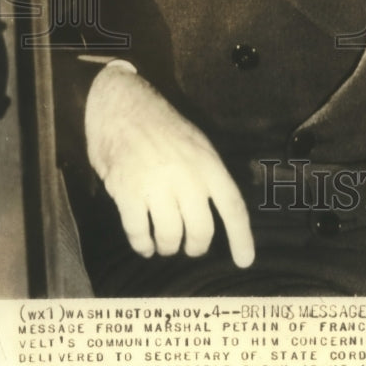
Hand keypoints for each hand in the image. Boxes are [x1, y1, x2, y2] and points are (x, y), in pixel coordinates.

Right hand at [85, 63, 254, 265]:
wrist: (122, 103)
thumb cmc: (161, 125)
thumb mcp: (197, 143)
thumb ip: (207, 174)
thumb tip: (214, 210)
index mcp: (208, 163)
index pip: (232, 207)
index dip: (241, 238)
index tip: (244, 262)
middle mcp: (187, 176)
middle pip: (201, 230)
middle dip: (196, 247)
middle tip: (189, 248)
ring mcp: (157, 184)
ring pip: (170, 236)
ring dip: (168, 247)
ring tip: (164, 245)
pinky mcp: (127, 191)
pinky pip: (139, 233)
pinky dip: (142, 245)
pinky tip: (144, 245)